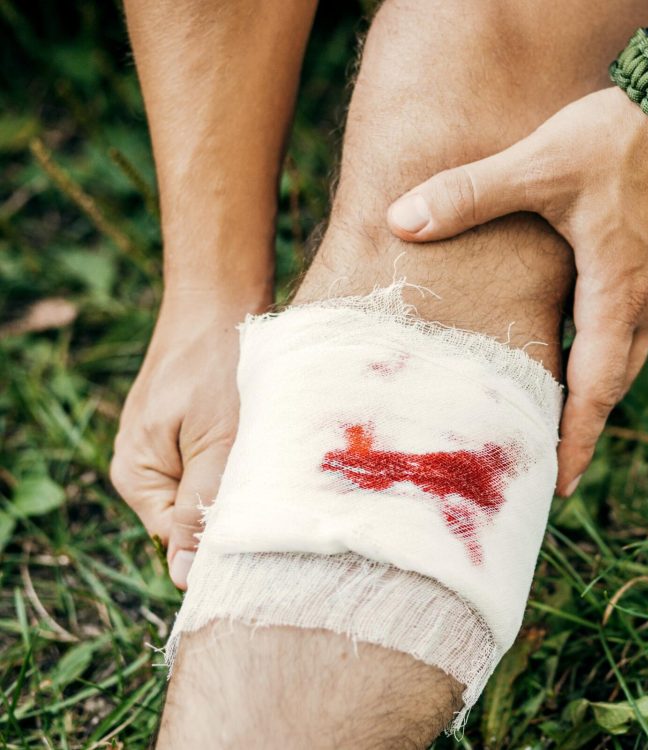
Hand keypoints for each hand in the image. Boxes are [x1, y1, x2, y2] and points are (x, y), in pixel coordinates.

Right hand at [110, 288, 267, 587]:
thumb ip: (201, 508)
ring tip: (273, 458)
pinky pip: (221, 463)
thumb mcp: (216, 445)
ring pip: (213, 490)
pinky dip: (246, 458)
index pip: (177, 540)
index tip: (267, 533)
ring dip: (245, 482)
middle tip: (278, 492)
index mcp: (137, 476)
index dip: (221, 542)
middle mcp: (145, 467)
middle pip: (195, 518)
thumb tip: (183, 576)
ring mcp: (169, 446)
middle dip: (234, 509)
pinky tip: (270, 443)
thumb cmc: (219, 367)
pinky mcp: (195, 428)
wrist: (223, 299)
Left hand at [386, 87, 647, 495]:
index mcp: (616, 295)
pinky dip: (614, 338)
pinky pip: (643, 315)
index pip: (596, 389)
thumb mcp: (540, 165)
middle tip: (553, 456)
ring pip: (630, 348)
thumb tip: (402, 221)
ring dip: (599, 379)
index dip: (576, 440)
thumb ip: (471, 193)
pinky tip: (591, 322)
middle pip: (615, 380)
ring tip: (564, 400)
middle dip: (584, 422)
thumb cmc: (627, 138)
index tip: (561, 487)